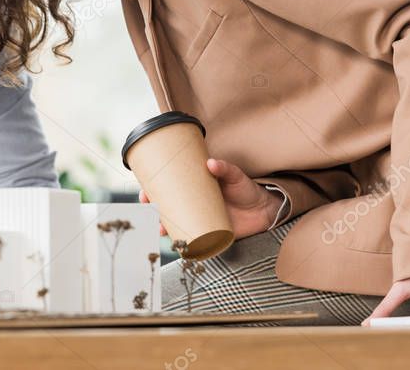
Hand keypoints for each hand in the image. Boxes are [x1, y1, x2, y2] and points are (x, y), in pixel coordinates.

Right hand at [139, 158, 283, 239]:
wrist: (264, 210)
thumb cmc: (247, 189)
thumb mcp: (235, 176)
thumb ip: (225, 169)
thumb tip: (210, 163)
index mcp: (195, 186)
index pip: (169, 185)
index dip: (153, 188)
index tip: (144, 190)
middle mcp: (194, 202)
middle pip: (167, 206)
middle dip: (153, 209)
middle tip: (149, 208)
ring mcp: (200, 218)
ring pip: (176, 223)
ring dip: (164, 227)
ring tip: (160, 229)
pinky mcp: (209, 233)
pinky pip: (191, 239)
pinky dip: (181, 243)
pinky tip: (175, 245)